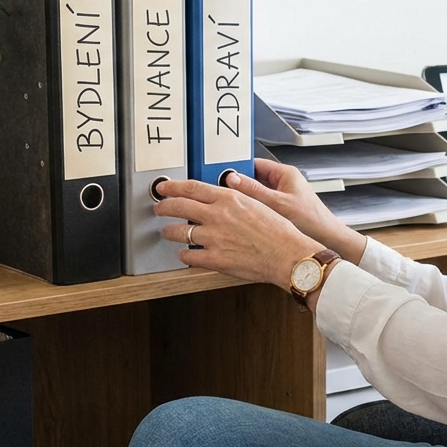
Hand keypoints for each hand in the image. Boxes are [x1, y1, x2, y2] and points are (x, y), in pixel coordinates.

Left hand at [154, 177, 322, 288]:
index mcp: (229, 199)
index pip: (192, 187)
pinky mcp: (214, 259)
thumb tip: (224, 193)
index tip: (164, 188)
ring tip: (169, 232)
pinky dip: (184, 255)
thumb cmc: (279, 232)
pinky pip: (188, 256)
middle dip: (163, 207)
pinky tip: (186, 254)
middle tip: (159, 209)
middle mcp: (218, 216)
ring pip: (179, 232)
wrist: (287, 254)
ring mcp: (214, 238)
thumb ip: (236, 198)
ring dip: (170, 232)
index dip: (173, 187)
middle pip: (179, 206)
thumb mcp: (258, 203)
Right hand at [223, 158, 367, 262]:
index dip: (236, 168)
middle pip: (252, 179)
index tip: (220, 173)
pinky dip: (250, 210)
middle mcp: (282, 182)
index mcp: (284, 174)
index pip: (254, 163)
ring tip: (228, 206)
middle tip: (220, 192)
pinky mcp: (280, 210)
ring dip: (243, 200)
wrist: (328, 240)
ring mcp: (281, 197)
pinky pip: (259, 206)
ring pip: (255, 194)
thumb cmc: (312, 221)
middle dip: (237, 186)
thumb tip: (232, 179)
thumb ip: (254, 191)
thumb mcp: (279, 204)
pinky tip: (241, 218)